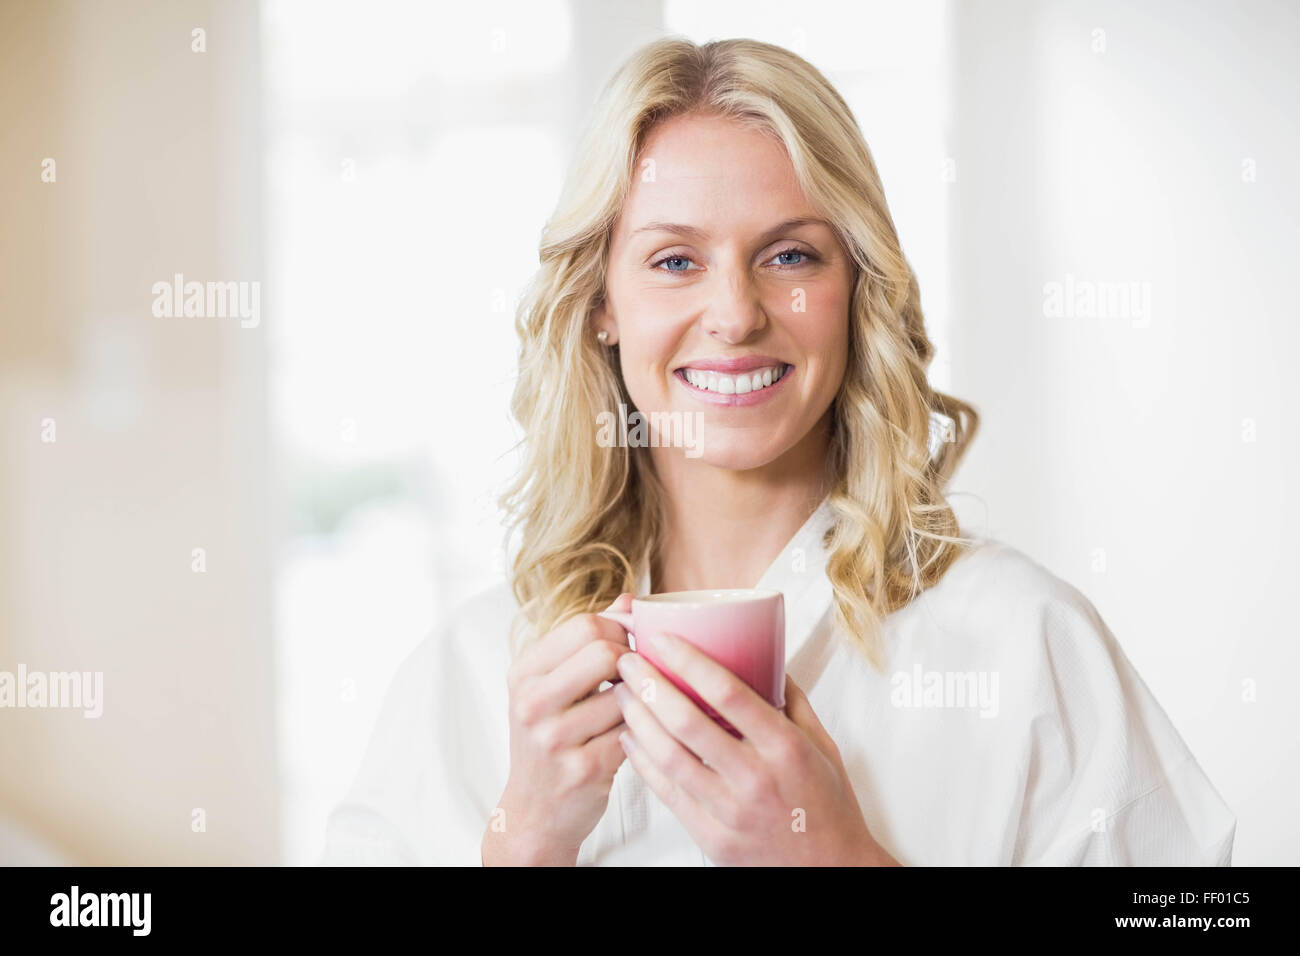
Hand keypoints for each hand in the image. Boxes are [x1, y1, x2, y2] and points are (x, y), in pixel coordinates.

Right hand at [482, 593, 633, 865]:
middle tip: (638, 677)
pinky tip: (638, 735)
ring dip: (642, 700)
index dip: (620, 629)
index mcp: (524, 672)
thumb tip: (629, 599)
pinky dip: (643, 731)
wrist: (535, 813)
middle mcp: (531, 702)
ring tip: (638, 708)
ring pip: (626, 693)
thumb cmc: (551, 740)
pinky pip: (633, 732)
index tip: (631, 645)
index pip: (585, 624)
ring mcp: (554, 738)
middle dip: (633, 660)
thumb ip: (588, 640)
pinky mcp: (583, 770)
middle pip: (605, 650)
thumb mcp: (553, 686)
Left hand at [612, 630, 898, 865]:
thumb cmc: (827, 804)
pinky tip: (632, 737)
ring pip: (669, 757)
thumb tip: (764, 655)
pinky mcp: (712, 838)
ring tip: (623, 694)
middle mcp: (755, 778)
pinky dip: (643, 761)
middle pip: (687, 722)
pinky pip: (667, 793)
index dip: (689, 661)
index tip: (664, 639)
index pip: (728, 693)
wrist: (832, 869)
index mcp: (784, 747)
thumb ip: (792, 699)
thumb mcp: (822, 744)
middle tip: (628, 661)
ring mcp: (730, 812)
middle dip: (650, 685)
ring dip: (638, 720)